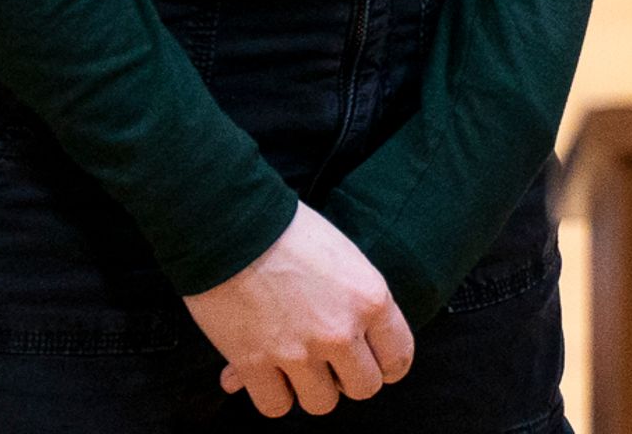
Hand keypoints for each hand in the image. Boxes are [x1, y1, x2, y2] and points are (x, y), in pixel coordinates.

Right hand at [188, 203, 409, 418]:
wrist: (233, 226)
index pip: (399, 358)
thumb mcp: (345, 258)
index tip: (375, 364)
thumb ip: (357, 301)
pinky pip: (275, 406)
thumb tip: (359, 338)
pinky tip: (269, 377)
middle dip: (349, 380)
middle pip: (364, 388)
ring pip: (321, 404)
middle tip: (333, 365)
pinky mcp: (254, 364)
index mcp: (371, 299)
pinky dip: (273, 397)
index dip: (388, 366)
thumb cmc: (290, 231)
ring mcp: (297, 351)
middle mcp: (340, 332)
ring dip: (311, 390)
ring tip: (299, 369)